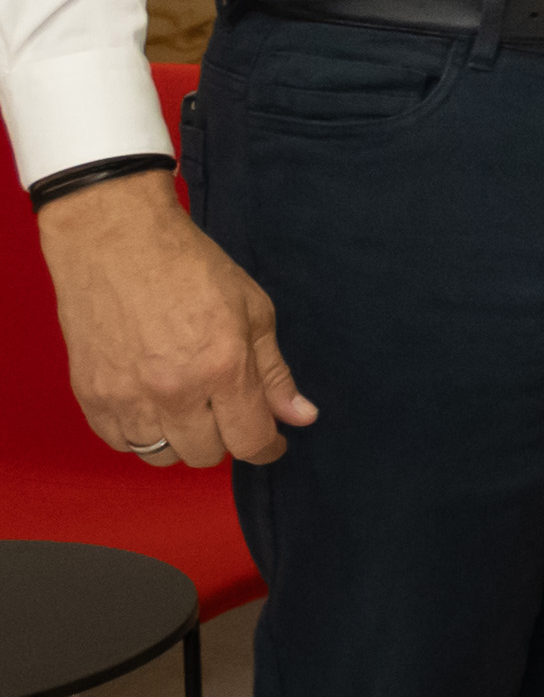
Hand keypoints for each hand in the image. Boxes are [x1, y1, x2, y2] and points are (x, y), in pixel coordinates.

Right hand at [37, 171, 314, 466]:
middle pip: (205, 454)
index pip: (250, 440)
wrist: (115, 241)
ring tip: (186, 405)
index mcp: (223, 366)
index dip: (267, 448)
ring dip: (180, 438)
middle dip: (224, 438)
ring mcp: (126, 396)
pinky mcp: (90, 395)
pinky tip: (150, 403)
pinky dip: (138, 431)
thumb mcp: (253, 310)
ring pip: (160, 455)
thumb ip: (274, 372)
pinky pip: (120, 441)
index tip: (271, 442)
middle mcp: (174, 390)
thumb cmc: (190, 267)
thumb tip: (301, 418)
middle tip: (225, 408)